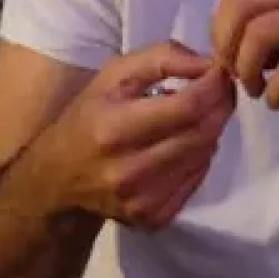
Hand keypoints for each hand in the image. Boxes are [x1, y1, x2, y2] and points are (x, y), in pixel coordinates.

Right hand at [54, 41, 236, 230]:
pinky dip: (199, 157)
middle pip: (202, 133)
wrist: (58, 179)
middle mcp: (129, 171)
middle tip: (220, 90)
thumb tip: (208, 64)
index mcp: (115, 129)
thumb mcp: (114, 75)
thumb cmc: (88, 116)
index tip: (220, 72)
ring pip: (204, 155)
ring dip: (211, 130)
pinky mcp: (153, 219)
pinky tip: (183, 145)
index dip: (214, 87)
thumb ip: (162, 58)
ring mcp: (143, 201)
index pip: (187, 107)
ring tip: (196, 115)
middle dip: (220, 106)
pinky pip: (196, 180)